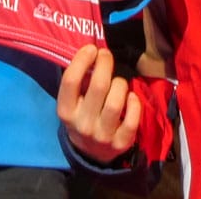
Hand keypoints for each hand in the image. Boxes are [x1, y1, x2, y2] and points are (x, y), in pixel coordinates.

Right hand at [58, 45, 143, 164]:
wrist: (90, 152)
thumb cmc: (81, 116)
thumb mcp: (71, 102)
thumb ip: (78, 80)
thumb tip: (92, 51)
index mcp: (66, 111)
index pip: (71, 81)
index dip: (82, 60)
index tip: (91, 48)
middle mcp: (83, 124)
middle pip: (98, 87)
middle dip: (105, 64)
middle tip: (106, 55)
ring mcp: (102, 135)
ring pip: (116, 102)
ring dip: (120, 84)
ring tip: (118, 81)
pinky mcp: (121, 143)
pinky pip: (132, 119)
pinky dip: (134, 103)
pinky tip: (131, 97)